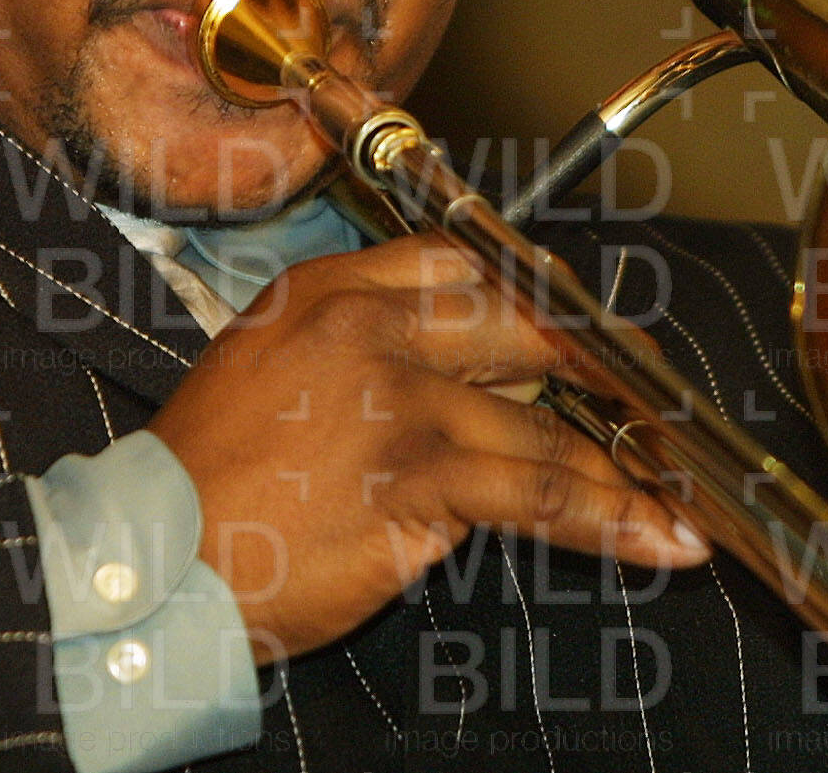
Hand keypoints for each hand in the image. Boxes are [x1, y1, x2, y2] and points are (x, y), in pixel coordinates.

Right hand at [147, 233, 708, 662]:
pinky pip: (538, 488)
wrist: (148, 566)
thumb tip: (472, 380)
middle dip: (604, 371)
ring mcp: (398, 396)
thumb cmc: (204, 488)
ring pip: (542, 422)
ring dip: (622, 469)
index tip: (589, 329)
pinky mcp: (417, 472)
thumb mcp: (265, 372)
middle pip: (523, 326)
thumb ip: (361, 352)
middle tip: (663, 409)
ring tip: (679, 500)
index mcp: (329, 292)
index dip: (539, 295)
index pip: (463, 261)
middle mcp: (370, 328)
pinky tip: (653, 538)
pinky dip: (608, 516)